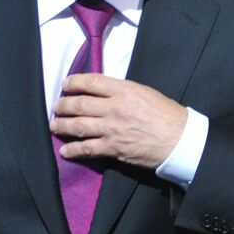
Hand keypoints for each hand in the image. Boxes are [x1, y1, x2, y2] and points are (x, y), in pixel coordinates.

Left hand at [50, 73, 187, 169]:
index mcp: (124, 90)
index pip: (92, 82)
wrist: (180, 140)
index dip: (74, 82)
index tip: (65, 84)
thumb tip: (104, 92)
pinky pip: (87, 148)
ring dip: (62, 125)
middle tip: (55, 106)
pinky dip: (73, 149)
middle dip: (63, 105)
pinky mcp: (113, 148)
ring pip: (78, 126)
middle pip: (79, 104)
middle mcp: (114, 108)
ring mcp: (111, 129)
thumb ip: (123, 91)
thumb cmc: (167, 114)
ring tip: (54, 125)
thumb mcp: (146, 92)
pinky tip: (64, 150)